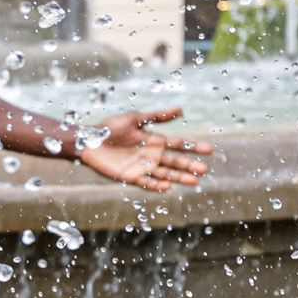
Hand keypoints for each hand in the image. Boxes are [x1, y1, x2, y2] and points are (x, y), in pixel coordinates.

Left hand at [78, 107, 213, 193]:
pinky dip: (157, 186)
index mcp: (155, 141)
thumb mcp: (134, 119)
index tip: (209, 149)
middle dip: (189, 166)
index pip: (179, 145)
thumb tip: (181, 110)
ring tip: (194, 181)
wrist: (88, 141)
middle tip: (204, 170)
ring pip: (165, 175)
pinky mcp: (131, 177)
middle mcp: (152, 156)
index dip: (193, 147)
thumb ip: (157, 116)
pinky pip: (146, 183)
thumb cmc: (109, 128)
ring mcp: (142, 167)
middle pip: (175, 162)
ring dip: (179, 178)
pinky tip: (168, 188)